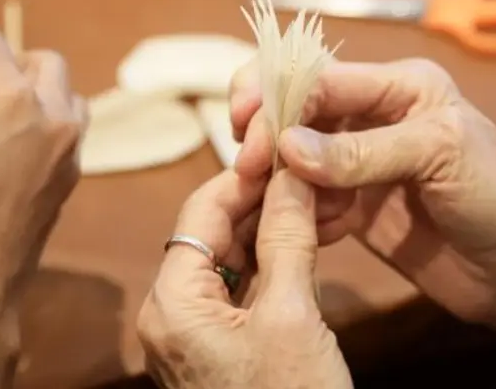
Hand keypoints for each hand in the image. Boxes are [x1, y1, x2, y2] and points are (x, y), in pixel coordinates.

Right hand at [0, 29, 85, 387]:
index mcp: (9, 94)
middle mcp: (52, 114)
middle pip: (40, 61)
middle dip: (0, 64)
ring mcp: (70, 147)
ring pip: (64, 94)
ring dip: (31, 91)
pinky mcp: (73, 177)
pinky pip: (66, 131)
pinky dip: (42, 122)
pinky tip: (6, 144)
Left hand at [137, 170, 352, 388]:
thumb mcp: (291, 316)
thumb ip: (287, 240)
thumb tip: (292, 174)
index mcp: (172, 303)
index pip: (202, 212)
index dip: (246, 176)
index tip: (288, 148)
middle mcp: (173, 314)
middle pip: (217, 234)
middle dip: (269, 202)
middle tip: (315, 174)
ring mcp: (197, 334)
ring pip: (235, 260)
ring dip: (278, 231)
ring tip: (322, 203)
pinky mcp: (223, 348)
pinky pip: (246, 290)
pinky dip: (278, 265)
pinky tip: (310, 242)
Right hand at [230, 58, 495, 345]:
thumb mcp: (439, 157)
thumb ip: (363, 152)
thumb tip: (287, 146)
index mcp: (400, 87)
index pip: (322, 78)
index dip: (279, 97)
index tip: (247, 130)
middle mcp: (376, 118)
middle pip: (299, 110)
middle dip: (266, 132)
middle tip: (244, 165)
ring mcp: (361, 165)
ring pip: (296, 158)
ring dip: (275, 177)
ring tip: (264, 200)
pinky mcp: (355, 207)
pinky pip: (309, 201)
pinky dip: (295, 212)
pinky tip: (299, 229)